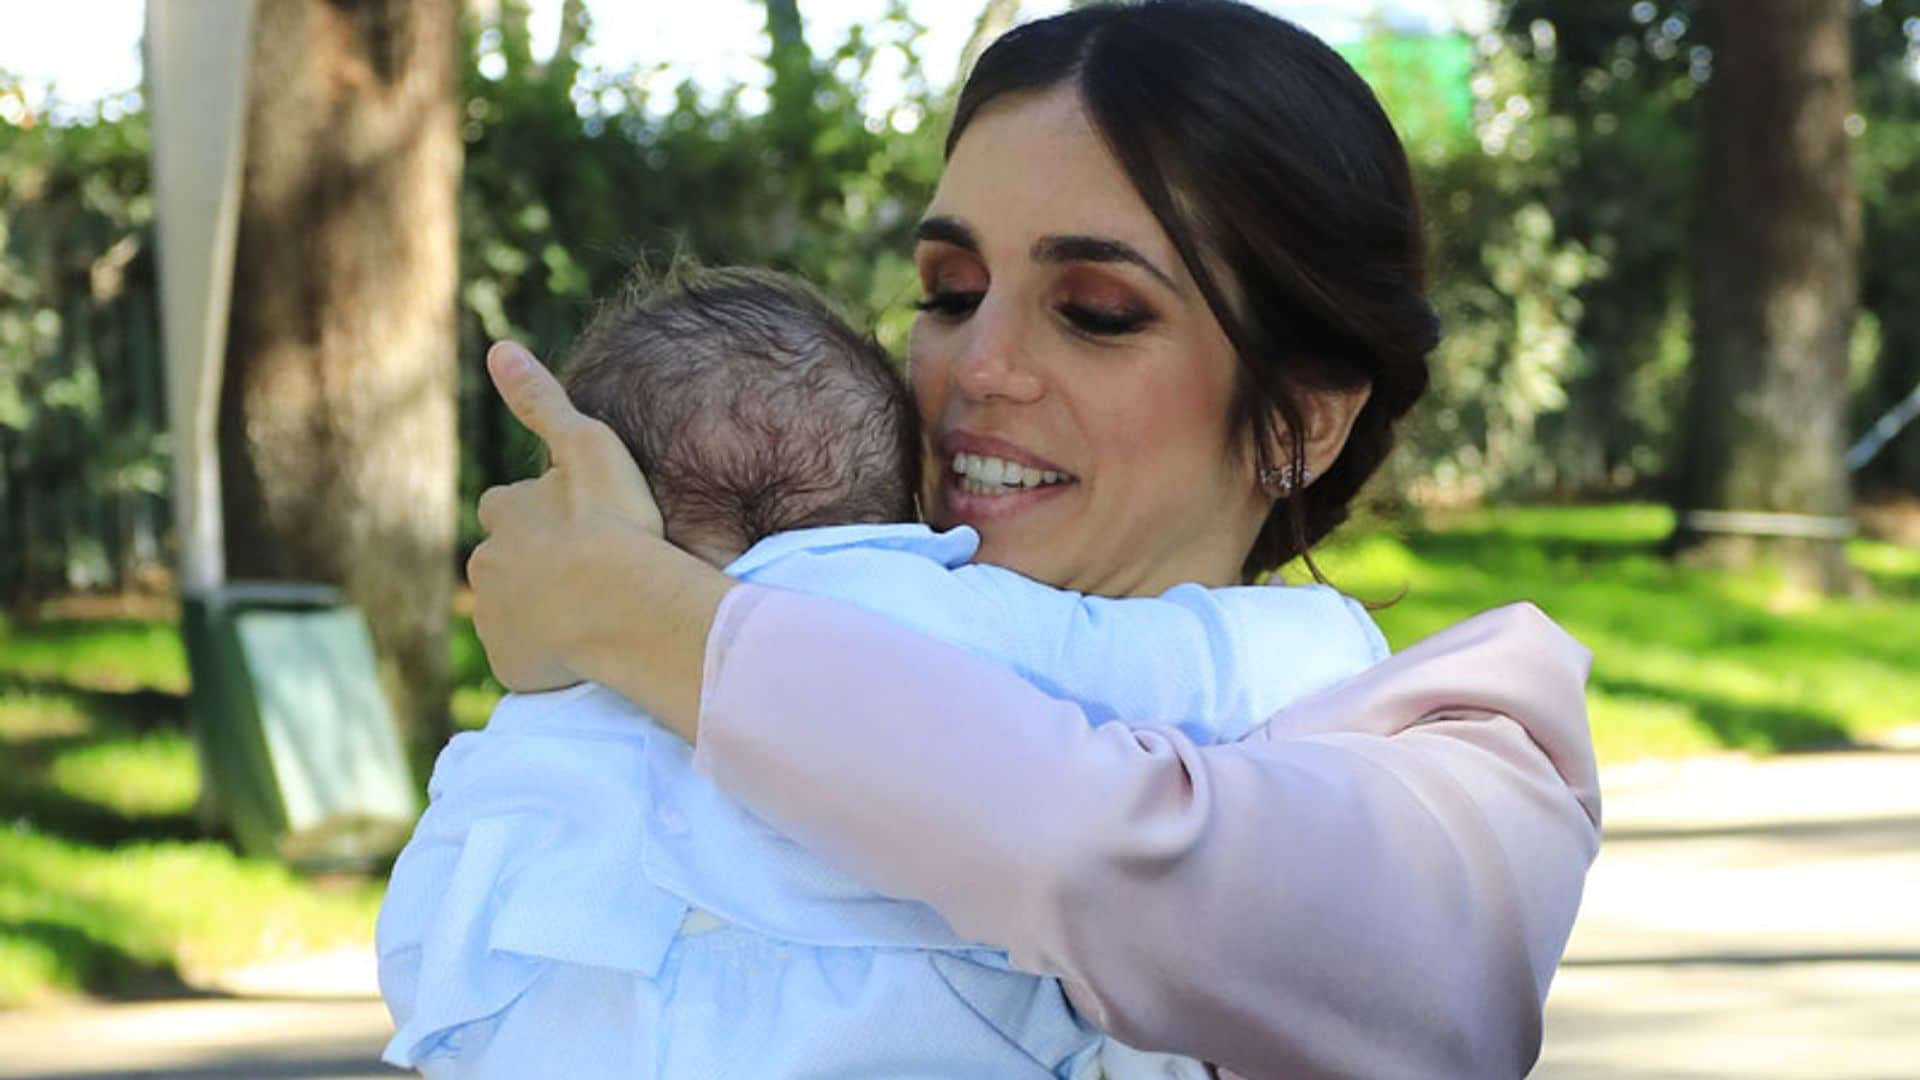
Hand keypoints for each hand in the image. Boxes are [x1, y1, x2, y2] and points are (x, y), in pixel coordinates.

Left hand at [467, 341, 663, 690]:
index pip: (506, 508)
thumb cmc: (613, 523)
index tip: (567, 527)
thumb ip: (542, 401)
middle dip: (530, 567)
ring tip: (587, 617)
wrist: (620, 603)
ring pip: (511, 611)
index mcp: (505, 513)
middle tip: (580, 576)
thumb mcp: (587, 446)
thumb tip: (498, 348)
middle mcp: (487, 563)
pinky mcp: (510, 663)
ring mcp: (495, 617)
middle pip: (503, 562)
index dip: (533, 516)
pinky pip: (524, 659)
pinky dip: (546, 656)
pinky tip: (584, 653)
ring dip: (537, 611)